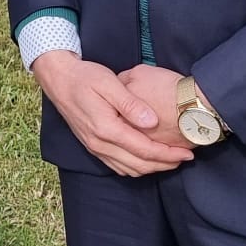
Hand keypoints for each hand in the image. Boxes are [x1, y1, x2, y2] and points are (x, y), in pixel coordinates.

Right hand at [32, 51, 192, 176]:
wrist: (59, 79)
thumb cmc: (85, 77)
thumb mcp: (109, 83)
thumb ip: (131, 104)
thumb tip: (152, 121)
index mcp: (106, 128)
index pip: (144, 150)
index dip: (168, 154)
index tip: (187, 152)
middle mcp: (99, 143)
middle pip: (139, 165)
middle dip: (165, 164)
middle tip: (186, 157)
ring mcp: (94, 147)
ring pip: (129, 169)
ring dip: (152, 168)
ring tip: (171, 159)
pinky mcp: (92, 146)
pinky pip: (118, 166)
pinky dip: (137, 167)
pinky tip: (148, 160)